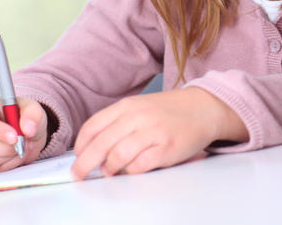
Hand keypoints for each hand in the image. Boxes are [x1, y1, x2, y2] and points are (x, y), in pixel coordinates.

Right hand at [0, 95, 47, 171]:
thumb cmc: (20, 115)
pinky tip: (13, 153)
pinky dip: (6, 163)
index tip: (15, 137)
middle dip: (5, 147)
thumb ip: (33, 114)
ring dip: (8, 156)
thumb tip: (29, 129)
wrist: (21, 129)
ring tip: (20, 145)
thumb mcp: (31, 108)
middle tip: (22, 143)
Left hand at [70, 87, 246, 179]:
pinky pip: (139, 166)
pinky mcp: (166, 148)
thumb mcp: (140, 107)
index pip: (93, 127)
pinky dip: (130, 171)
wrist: (204, 107)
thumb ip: (118, 123)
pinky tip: (132, 169)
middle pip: (100, 145)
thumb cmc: (170, 111)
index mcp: (128, 105)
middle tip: (79, 174)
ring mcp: (153, 132)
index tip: (77, 157)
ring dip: (109, 168)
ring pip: (117, 157)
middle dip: (85, 164)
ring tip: (109, 171)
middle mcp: (138, 117)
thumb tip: (92, 148)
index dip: (80, 146)